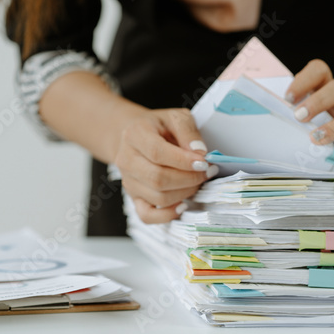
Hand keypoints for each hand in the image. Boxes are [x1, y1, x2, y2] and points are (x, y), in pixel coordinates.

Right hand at [114, 108, 217, 223]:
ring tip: (197, 181)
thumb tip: (200, 153)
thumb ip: (188, 131)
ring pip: (158, 197)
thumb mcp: (175, 117)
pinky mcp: (133, 197)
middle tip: (207, 172)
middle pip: (157, 178)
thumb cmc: (159, 127)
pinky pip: (147, 215)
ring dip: (184, 193)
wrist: (136, 137)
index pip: (157, 152)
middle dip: (188, 179)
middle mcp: (127, 159)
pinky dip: (167, 215)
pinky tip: (182, 205)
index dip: (183, 161)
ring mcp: (128, 181)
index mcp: (135, 134)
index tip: (204, 162)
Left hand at [285, 60, 333, 156]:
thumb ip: (298, 112)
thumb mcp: (314, 114)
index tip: (288, 98)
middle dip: (317, 102)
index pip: (320, 71)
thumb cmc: (330, 123)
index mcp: (327, 90)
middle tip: (299, 117)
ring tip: (317, 138)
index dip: (304, 80)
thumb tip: (272, 117)